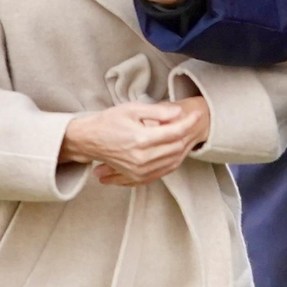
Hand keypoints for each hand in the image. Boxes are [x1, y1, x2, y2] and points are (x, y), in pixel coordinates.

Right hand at [62, 96, 209, 186]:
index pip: (174, 132)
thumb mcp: (132, 109)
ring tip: (187, 136)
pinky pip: (162, 172)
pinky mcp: (136, 177)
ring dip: (183, 149)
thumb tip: (178, 113)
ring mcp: (139, 170)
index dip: (188, 122)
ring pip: (172, 162)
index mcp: (141, 139)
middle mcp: (142, 158)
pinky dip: (173, 162)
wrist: (89, 140)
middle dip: (187, 135)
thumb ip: (157, 112)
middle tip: (193, 123)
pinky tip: (176, 153)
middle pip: (175, 148)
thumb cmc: (109, 121)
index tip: (197, 114)